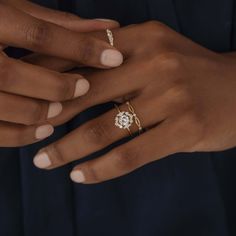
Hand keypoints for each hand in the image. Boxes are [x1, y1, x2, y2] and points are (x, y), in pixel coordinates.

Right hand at [0, 0, 122, 146]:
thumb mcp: (18, 12)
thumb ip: (59, 23)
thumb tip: (109, 27)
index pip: (38, 34)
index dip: (81, 48)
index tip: (114, 58)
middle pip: (13, 75)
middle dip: (55, 86)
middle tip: (83, 88)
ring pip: (3, 106)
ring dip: (39, 112)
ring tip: (61, 111)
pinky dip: (21, 134)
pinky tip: (44, 129)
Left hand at [33, 21, 235, 183]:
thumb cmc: (190, 72)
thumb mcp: (154, 53)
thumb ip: (117, 61)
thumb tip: (72, 80)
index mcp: (144, 39)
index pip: (82, 57)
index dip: (49, 77)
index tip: (29, 98)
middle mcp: (157, 63)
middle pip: (87, 92)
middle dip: (52, 117)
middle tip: (30, 134)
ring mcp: (173, 97)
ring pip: (105, 128)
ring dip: (68, 148)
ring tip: (44, 160)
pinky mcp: (186, 129)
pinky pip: (131, 154)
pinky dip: (101, 168)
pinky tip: (80, 175)